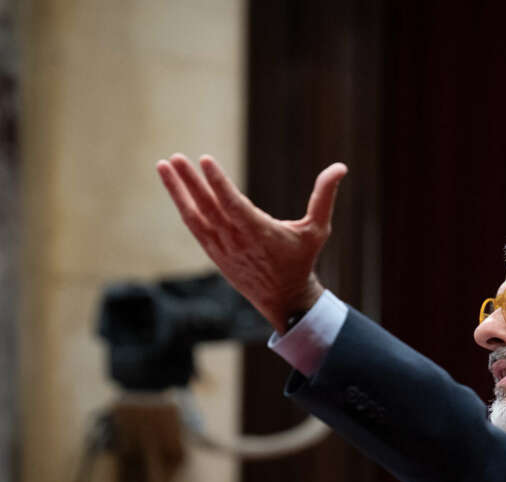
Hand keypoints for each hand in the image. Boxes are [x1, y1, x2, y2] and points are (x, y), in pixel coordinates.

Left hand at [156, 154, 347, 332]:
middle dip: (190, 181)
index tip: (205, 160)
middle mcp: (237, 241)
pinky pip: (194, 226)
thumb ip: (324, 197)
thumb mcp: (317, 230)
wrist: (283, 298)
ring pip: (195, 216)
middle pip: (208, 207)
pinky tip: (174, 188)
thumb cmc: (301, 260)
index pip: (234, 205)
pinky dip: (183, 206)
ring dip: (178, 191)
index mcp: (260, 234)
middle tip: (175, 158)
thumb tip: (341, 167)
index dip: (219, 183)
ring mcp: (222, 248)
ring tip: (164, 165)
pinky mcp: (214, 252)